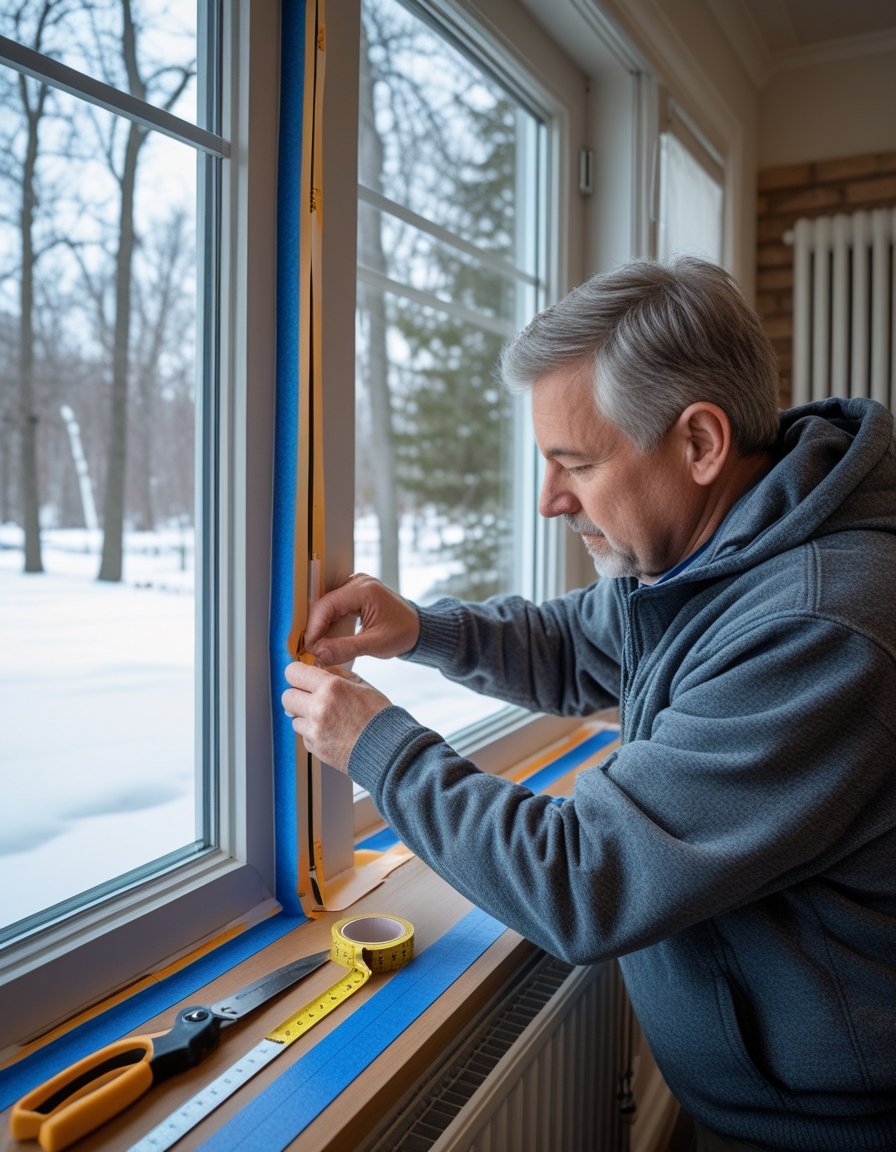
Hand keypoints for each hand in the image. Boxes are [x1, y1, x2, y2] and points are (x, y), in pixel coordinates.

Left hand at [282, 661, 391, 770]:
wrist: (388, 749)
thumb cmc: (378, 715)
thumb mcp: (362, 685)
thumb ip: (337, 674)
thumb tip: (318, 668)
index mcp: (331, 687)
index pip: (293, 672)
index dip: (297, 673)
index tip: (302, 677)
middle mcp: (318, 708)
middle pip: (286, 696)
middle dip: (297, 695)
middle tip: (311, 698)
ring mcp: (315, 730)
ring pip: (294, 718)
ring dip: (306, 717)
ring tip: (328, 719)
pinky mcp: (315, 748)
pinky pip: (304, 736)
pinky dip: (314, 734)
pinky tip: (333, 732)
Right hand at [302, 573, 419, 666]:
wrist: (418, 628)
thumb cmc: (403, 634)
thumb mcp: (375, 644)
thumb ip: (345, 648)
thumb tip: (318, 653)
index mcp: (364, 589)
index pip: (328, 605)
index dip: (314, 628)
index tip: (309, 648)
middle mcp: (358, 582)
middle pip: (324, 604)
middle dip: (315, 628)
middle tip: (311, 650)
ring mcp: (355, 585)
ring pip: (327, 605)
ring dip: (320, 626)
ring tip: (317, 647)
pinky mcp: (354, 592)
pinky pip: (334, 605)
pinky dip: (328, 622)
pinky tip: (326, 638)